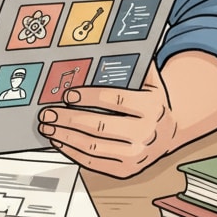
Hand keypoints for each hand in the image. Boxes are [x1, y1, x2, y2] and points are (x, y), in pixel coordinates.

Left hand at [36, 62, 175, 177]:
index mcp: (152, 107)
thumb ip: (132, 66)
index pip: (116, 100)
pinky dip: (72, 153)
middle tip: (48, 113)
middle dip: (69, 119)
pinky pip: (94, 163)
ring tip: (47, 127)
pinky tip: (59, 141)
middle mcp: (147, 133)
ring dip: (65, 136)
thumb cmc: (150, 102)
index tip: (68, 95)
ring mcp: (137, 155)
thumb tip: (108, 46)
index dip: (90, 97)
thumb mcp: (149, 81)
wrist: (169, 133)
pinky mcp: (126, 170)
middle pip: (100, 126)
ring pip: (94, 147)